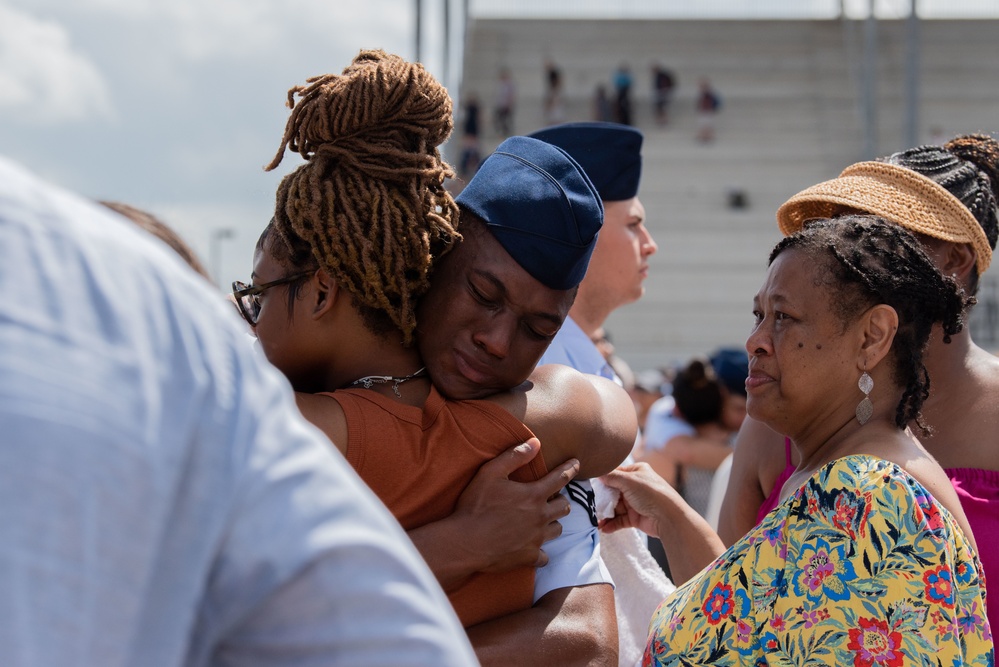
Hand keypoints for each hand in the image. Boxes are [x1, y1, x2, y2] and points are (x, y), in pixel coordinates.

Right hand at [454, 438, 578, 571]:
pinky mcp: (529, 557)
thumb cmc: (476, 506)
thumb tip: (536, 442)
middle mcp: (540, 517)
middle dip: (560, 499)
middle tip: (552, 497)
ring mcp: (536, 539)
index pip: (560, 478)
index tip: (577, 463)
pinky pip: (544, 556)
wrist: (465, 543)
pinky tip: (533, 548)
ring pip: (557, 529)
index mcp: (534, 495)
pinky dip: (541, 552)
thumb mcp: (490, 473)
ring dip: (553, 522)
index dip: (570, 468)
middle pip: (564, 506)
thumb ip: (514, 456)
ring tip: (543, 520)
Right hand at [598, 462, 688, 538]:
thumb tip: (598, 473)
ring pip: (615, 507)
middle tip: (589, 505)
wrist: (669, 518)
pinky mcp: (635, 517)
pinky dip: (611, 524)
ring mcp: (635, 502)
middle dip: (602, 500)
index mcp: (637, 472)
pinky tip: (603, 528)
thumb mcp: (629, 480)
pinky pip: (620, 520)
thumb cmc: (651, 494)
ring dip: (605, 514)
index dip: (603, 479)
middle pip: (613, 492)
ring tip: (594, 520)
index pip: (615, 473)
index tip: (589, 485)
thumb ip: (611, 477)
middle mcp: (635, 486)